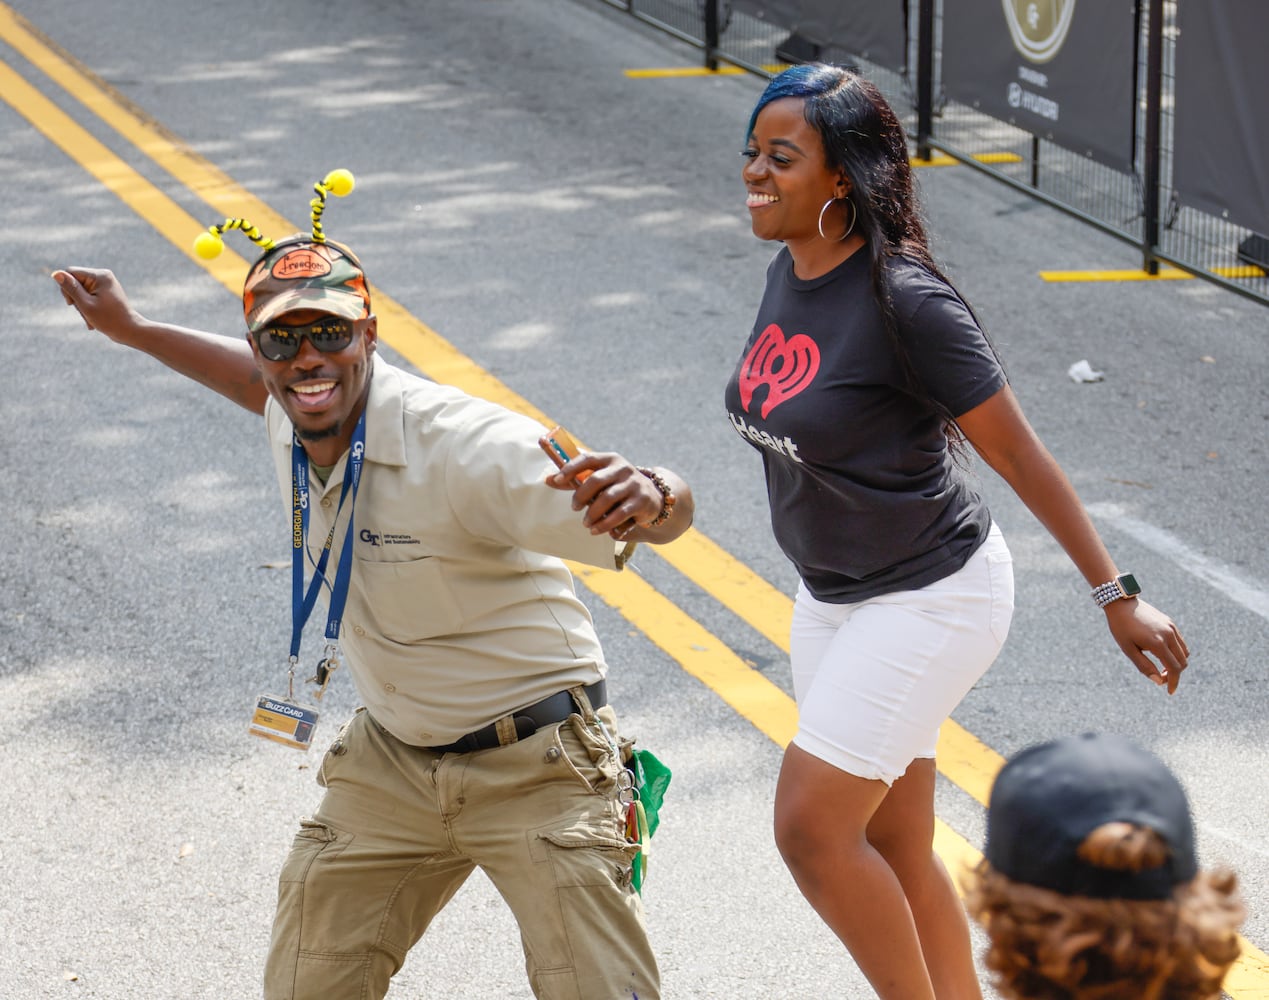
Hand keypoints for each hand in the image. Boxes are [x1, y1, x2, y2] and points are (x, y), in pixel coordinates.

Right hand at [52, 268, 141, 341]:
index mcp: (100, 275)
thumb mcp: (85, 304)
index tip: (72, 303)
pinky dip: (88, 308)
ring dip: (82, 307)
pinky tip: (93, 321)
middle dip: (76, 299)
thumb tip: (56, 273)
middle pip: (75, 282)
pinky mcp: (105, 293)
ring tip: (91, 320)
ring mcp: (105, 284)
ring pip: (80, 292)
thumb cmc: (109, 319)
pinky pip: (88, 297)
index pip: (70, 272)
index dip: (66, 288)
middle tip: (85, 313)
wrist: (130, 331)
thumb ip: (70, 288)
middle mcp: (103, 276)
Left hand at [544, 453, 668, 537]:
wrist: (653, 497)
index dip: (570, 468)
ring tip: (585, 523)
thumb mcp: (601, 479)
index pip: (587, 459)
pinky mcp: (641, 501)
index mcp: (609, 459)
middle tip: (574, 508)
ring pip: (607, 499)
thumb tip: (548, 479)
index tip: (556, 480)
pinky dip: (605, 524)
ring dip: (592, 514)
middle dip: (581, 496)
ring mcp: (633, 484)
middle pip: (595, 480)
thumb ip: (576, 479)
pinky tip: (596, 530)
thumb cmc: (618, 486)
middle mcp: (623, 468)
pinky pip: (619, 514)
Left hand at [1104, 599, 1189, 693]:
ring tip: (1162, 667)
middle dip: (1175, 674)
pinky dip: (1177, 652)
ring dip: (1178, 663)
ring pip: (1184, 653)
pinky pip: (1180, 642)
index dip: (1173, 682)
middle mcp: (1169, 635)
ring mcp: (1171, 628)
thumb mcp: (1128, 649)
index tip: (1170, 692)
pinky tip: (1163, 654)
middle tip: (1161, 678)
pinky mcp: (1171, 623)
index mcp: (1158, 643)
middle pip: (1182, 662)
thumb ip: (1144, 666)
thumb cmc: (1121, 628)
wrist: (1121, 603)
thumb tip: (1159, 681)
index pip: (1174, 668)